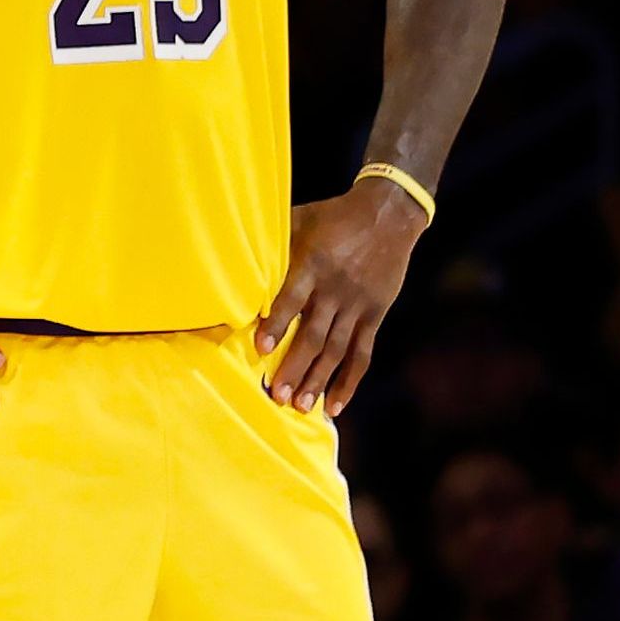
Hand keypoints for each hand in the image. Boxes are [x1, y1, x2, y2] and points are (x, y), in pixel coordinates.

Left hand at [258, 179, 426, 413]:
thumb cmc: (332, 217)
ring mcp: (357, 305)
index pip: (293, 299)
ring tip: (302, 406)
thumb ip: (272, 244)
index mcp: (314, 264)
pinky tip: (335, 405)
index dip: (278, 324)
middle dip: (295, 367)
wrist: (388, 214)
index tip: (261, 348)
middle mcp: (336, 289)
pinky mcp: (375, 315)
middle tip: (278, 395)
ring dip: (319, 380)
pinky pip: (362, 354)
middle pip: (314, 335)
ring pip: (337, 350)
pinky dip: (350, 381)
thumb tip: (231, 258)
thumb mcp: (299, 220)